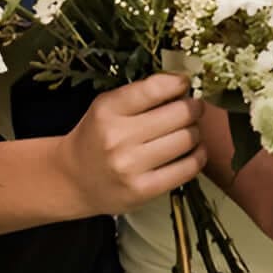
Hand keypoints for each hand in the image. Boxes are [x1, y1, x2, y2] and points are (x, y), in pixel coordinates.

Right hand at [55, 73, 207, 219]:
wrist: (74, 180)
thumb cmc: (96, 138)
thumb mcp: (107, 107)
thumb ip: (140, 94)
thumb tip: (184, 84)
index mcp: (108, 110)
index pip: (155, 88)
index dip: (179, 83)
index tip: (184, 84)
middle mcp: (118, 137)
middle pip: (180, 114)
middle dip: (193, 107)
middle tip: (193, 108)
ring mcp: (131, 166)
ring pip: (187, 139)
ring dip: (196, 131)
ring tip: (188, 130)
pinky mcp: (144, 190)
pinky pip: (188, 167)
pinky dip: (198, 155)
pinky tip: (192, 151)